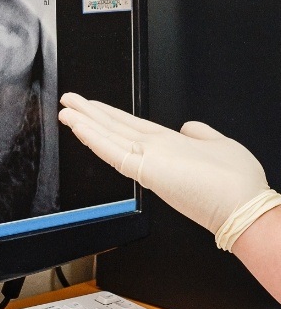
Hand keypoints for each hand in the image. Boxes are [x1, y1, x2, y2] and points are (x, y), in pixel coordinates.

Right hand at [58, 92, 269, 233]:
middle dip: (89, 114)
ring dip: (85, 122)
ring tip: (65, 110)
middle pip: (113, 128)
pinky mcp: (144, 169)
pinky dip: (94, 138)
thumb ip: (199, 133)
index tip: (90, 106)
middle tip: (67, 101)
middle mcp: (152, 151)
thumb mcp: (219, 145)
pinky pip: (113, 151)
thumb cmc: (234, 183)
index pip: (129, 127)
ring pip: (109, 137)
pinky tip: (79, 126)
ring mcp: (146, 160)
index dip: (108, 115)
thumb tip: (188, 125)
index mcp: (166, 144)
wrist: (244, 206)